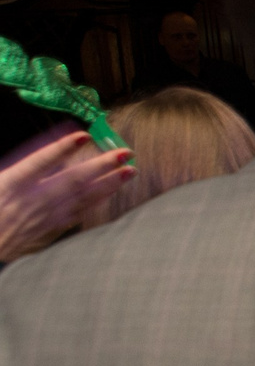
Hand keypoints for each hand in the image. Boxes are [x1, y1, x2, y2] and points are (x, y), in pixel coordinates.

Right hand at [0, 132, 132, 260]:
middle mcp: (30, 201)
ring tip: (130, 171)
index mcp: (11, 184)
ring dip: (108, 183)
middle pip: (71, 180)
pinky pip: (79, 213)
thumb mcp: (1, 175)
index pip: (39, 162)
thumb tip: (60, 136)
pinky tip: (112, 191)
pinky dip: (96, 201)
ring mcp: (43, 218)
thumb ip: (28, 157)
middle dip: (101, 165)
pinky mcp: (50, 230)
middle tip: (126, 153)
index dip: (62, 149)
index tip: (84, 136)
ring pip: (81, 198)